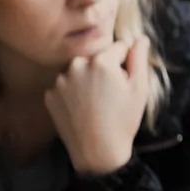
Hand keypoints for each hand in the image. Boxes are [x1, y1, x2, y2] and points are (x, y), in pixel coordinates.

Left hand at [45, 37, 151, 174]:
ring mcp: (60, 81)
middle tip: (110, 93)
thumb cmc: (123, 120)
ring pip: (79, 70)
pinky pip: (65, 85)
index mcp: (101, 61)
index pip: (119, 47)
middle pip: (96, 58)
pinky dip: (73, 92)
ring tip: (95, 102)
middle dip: (104, 69)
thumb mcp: (140, 88)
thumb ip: (139, 58)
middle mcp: (76, 65)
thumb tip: (140, 38)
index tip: (125, 81)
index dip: (126, 63)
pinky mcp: (50, 95)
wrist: (97, 152)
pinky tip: (82, 108)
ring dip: (87, 79)